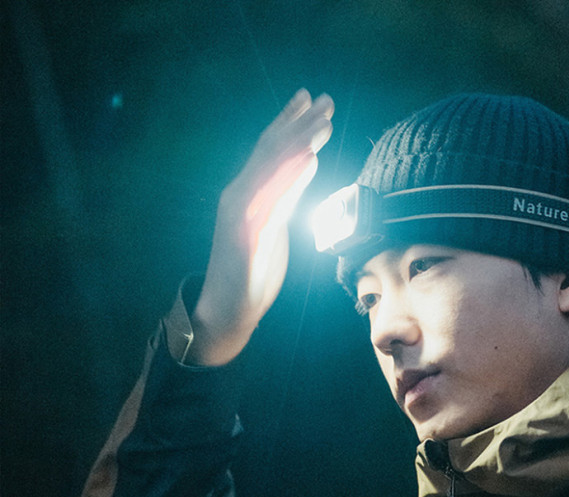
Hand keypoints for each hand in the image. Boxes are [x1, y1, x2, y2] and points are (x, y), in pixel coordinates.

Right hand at [188, 89, 333, 364]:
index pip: (268, 150)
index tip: (309, 99)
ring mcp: (244, 215)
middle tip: (327, 101)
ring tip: (323, 124)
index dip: (288, 122)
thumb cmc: (249, 270)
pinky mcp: (251, 237)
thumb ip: (282, 199)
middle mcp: (240, 196)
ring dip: (300, 144)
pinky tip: (310, 163)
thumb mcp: (270, 227)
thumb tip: (302, 173)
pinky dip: (292, 180)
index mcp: (245, 193)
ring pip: (273, 171)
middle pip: (272, 152)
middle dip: (301, 124)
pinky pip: (275, 203)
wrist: (226, 308)